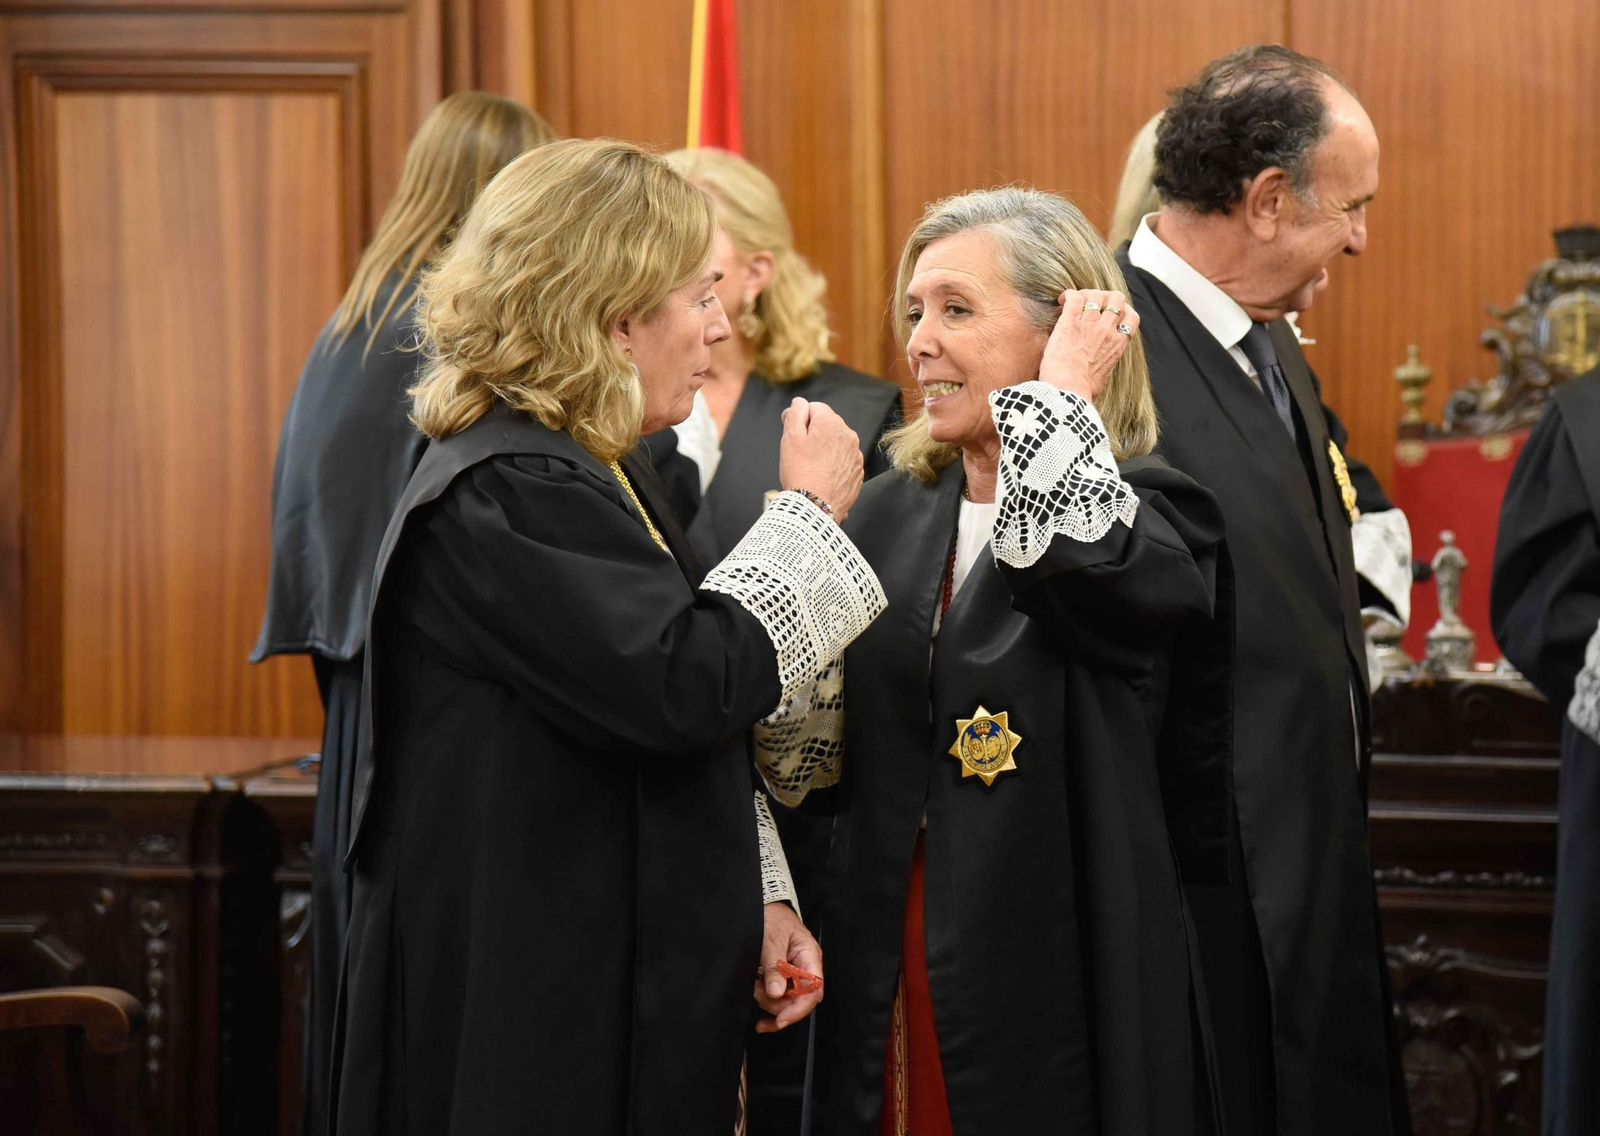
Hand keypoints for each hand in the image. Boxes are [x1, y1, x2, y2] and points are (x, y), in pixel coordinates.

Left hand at [754, 901, 823, 1032]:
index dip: (798, 1008)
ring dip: (770, 1003)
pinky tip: (760, 1005)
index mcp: (810, 956)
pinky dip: (769, 1004)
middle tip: (758, 994)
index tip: (780, 1019)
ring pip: (789, 1002)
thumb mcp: (770, 940)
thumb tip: (777, 993)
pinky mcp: (785, 979)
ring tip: (755, 988)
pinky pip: (781, 998)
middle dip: (779, 1006)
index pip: (813, 990)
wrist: (767, 908)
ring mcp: (796, 975)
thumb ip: (774, 966)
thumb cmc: (773, 918)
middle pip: (801, 1000)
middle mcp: (807, 968)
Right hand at [779, 397, 864, 521]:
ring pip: (836, 443)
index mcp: (831, 423)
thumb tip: (800, 402)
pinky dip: (834, 464)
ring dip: (825, 449)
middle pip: (827, 425)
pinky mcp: (858, 471)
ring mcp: (855, 454)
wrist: (816, 507)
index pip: (814, 407)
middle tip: (800, 453)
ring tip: (811, 467)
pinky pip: (844, 460)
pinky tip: (822, 476)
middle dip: (814, 433)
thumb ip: (796, 413)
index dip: (800, 419)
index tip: (793, 434)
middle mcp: (849, 435)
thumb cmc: (800, 472)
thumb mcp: (790, 438)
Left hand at [1038, 289, 1139, 401]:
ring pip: (1096, 294)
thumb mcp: (1105, 376)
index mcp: (1118, 344)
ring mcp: (1089, 324)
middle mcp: (1107, 330)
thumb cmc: (1083, 390)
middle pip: (1116, 298)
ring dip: (1086, 294)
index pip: (1132, 316)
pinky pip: (1074, 297)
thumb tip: (1101, 367)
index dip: (1124, 309)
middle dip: (1106, 296)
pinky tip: (1062, 301)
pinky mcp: (1070, 322)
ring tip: (1075, 301)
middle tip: (1093, 303)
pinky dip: (1068, 295)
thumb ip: (1106, 363)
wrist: (1068, 391)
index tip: (1112, 313)